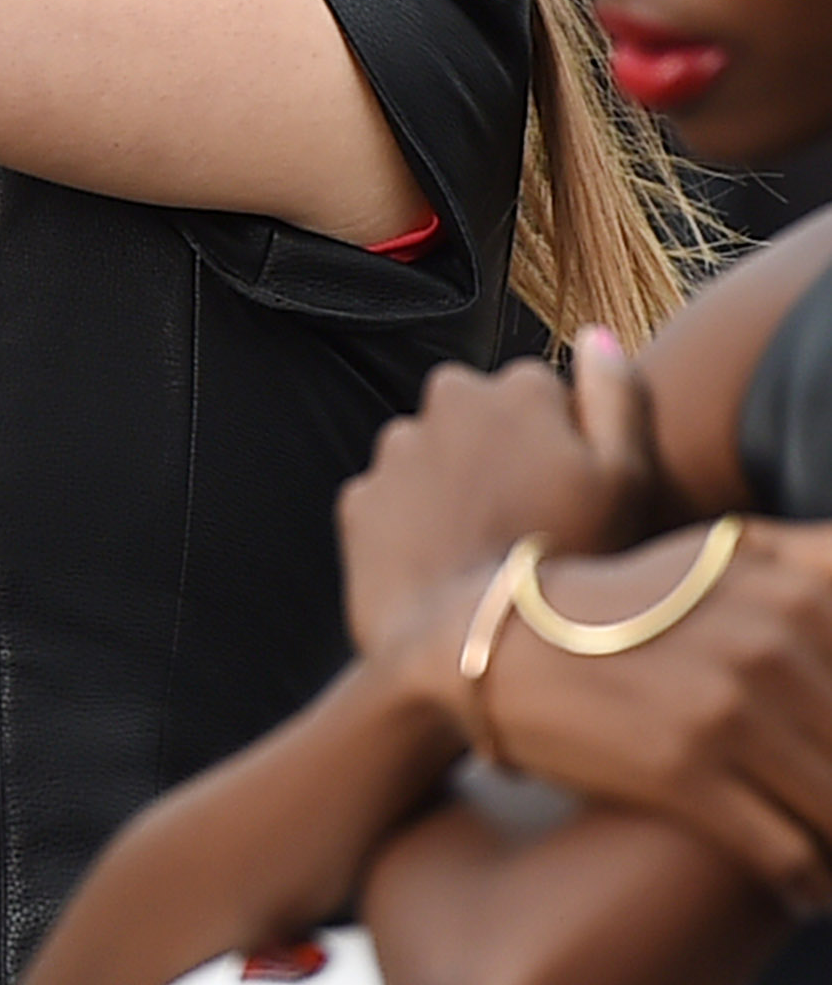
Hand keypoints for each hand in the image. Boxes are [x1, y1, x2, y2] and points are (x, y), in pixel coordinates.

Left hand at [338, 332, 659, 691]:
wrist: (472, 648)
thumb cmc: (565, 565)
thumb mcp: (625, 480)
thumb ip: (617, 394)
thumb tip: (594, 336)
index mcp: (515, 387)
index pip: (543, 397)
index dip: (563, 448)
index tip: (569, 496)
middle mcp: (446, 401)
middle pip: (481, 420)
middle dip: (500, 457)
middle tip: (528, 525)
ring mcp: (395, 450)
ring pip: (434, 459)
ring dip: (454, 490)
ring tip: (486, 551)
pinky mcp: (359, 500)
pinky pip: (394, 504)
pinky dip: (413, 527)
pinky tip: (446, 566)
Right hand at [482, 522, 831, 913]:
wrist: (505, 644)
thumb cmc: (628, 607)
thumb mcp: (730, 555)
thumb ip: (820, 565)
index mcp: (800, 590)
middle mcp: (774, 642)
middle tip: (831, 814)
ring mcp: (731, 708)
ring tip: (830, 863)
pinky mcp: (686, 771)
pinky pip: (790, 855)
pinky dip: (811, 887)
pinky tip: (805, 892)